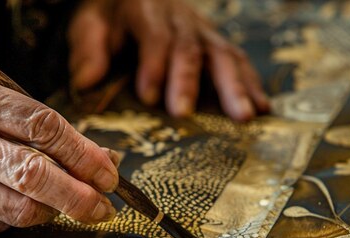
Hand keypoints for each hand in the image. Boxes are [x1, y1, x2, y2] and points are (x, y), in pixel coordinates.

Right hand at [0, 71, 118, 237]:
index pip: (42, 126)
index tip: (109, 171)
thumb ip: (34, 125)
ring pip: (21, 209)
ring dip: (55, 212)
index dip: (84, 153)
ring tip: (65, 206)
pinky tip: (16, 206)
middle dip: (81, 196)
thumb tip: (100, 157)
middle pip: (34, 174)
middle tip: (104, 207)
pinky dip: (19, 219)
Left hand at [68, 0, 269, 120]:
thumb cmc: (109, 17)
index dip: (154, 65)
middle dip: (188, 81)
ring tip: (244, 115)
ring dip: (234, 86)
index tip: (148, 97)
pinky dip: (251, 84)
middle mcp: (179, 18)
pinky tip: (262, 107)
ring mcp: (202, 30)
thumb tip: (86, 80)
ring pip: (222, 54)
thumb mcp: (89, 25)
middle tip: (183, 113)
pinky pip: (236, 60)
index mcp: (146, 10)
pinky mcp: (214, 43)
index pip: (155, 36)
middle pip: (190, 47)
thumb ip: (87, 50)